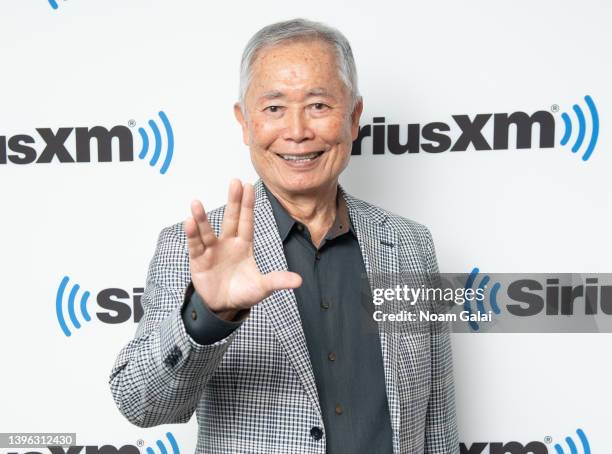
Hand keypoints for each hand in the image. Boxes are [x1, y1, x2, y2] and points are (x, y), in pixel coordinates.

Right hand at [184, 179, 301, 320]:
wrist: (222, 306)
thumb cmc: (242, 292)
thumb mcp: (262, 287)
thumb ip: (277, 281)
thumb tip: (299, 280)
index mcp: (244, 245)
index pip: (247, 222)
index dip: (248, 205)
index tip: (248, 186)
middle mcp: (227, 243)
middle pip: (230, 219)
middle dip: (233, 202)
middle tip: (234, 182)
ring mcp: (212, 250)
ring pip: (207, 231)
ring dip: (201, 218)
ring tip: (196, 203)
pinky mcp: (198, 260)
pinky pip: (195, 245)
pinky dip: (192, 235)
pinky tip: (189, 222)